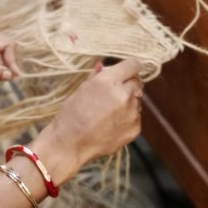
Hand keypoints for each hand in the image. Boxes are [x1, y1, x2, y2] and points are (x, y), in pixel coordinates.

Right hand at [39, 58, 144, 180]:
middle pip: (137, 82)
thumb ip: (97, 76)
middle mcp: (123, 95)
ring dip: (128, 101)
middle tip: (114, 92)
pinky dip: (127, 117)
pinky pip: (136, 117)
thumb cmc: (71, 115)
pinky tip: (111, 123)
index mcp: (108, 81)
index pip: (133, 65)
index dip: (130, 66)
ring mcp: (131, 113)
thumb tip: (103, 66)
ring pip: (137, 100)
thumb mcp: (81, 89)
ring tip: (109, 111)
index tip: (128, 69)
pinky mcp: (135, 128)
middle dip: (128, 84)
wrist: (70, 143)